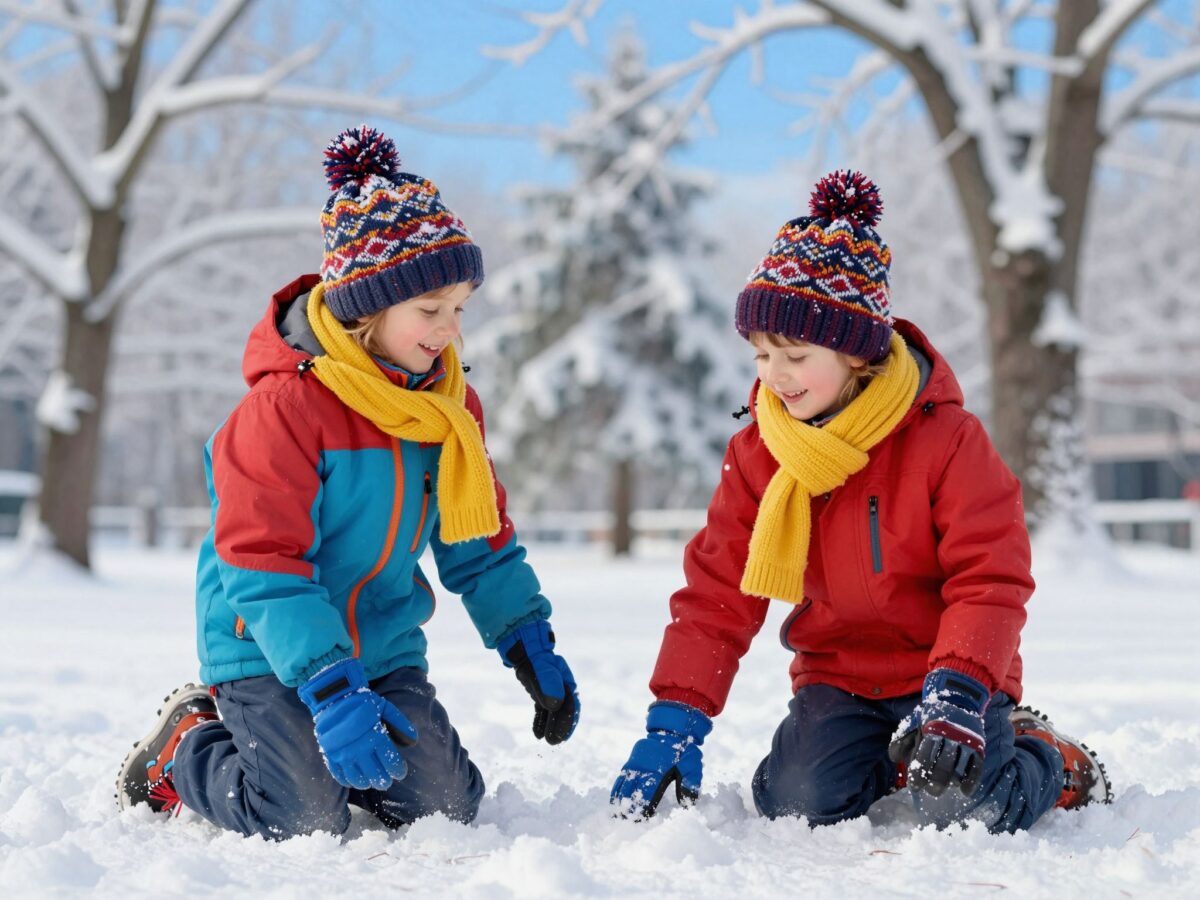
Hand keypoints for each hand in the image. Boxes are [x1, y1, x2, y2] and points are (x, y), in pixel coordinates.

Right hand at [297, 658, 417, 789]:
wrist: (334, 697)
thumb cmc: (362, 702)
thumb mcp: (385, 708)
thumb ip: (400, 724)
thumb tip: (413, 741)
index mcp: (375, 736)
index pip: (391, 763)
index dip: (397, 770)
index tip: (400, 772)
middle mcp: (359, 748)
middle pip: (376, 776)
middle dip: (384, 780)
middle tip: (387, 780)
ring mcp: (343, 754)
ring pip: (358, 780)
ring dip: (367, 782)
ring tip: (372, 780)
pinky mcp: (329, 755)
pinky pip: (340, 776)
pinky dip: (348, 781)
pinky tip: (355, 779)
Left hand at [497, 620, 578, 744]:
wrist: (523, 649)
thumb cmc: (533, 659)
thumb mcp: (541, 671)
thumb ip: (548, 687)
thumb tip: (555, 706)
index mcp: (566, 682)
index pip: (571, 705)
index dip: (568, 722)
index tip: (563, 736)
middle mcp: (562, 687)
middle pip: (563, 711)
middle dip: (560, 727)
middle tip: (554, 742)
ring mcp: (552, 690)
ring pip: (554, 712)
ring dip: (551, 726)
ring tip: (548, 741)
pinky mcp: (542, 693)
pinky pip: (543, 710)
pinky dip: (541, 721)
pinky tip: (537, 733)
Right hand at [611, 701, 711, 818]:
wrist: (673, 727)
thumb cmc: (684, 750)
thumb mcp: (693, 766)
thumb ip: (690, 784)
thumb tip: (687, 804)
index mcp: (660, 772)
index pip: (650, 794)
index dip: (644, 808)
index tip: (639, 820)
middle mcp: (644, 768)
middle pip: (633, 791)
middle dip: (628, 807)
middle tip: (622, 822)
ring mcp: (636, 763)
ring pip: (625, 784)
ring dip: (620, 799)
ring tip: (615, 814)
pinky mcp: (632, 759)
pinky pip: (622, 776)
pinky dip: (618, 788)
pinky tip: (615, 798)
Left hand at [889, 668, 988, 797]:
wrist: (958, 697)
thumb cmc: (931, 715)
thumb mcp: (913, 721)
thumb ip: (902, 739)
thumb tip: (894, 759)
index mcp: (931, 729)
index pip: (924, 757)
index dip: (918, 774)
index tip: (915, 786)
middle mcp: (950, 736)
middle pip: (943, 766)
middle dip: (935, 783)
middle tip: (930, 790)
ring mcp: (966, 741)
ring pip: (960, 769)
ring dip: (951, 783)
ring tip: (943, 788)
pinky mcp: (978, 746)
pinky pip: (977, 768)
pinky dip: (971, 782)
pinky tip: (964, 792)